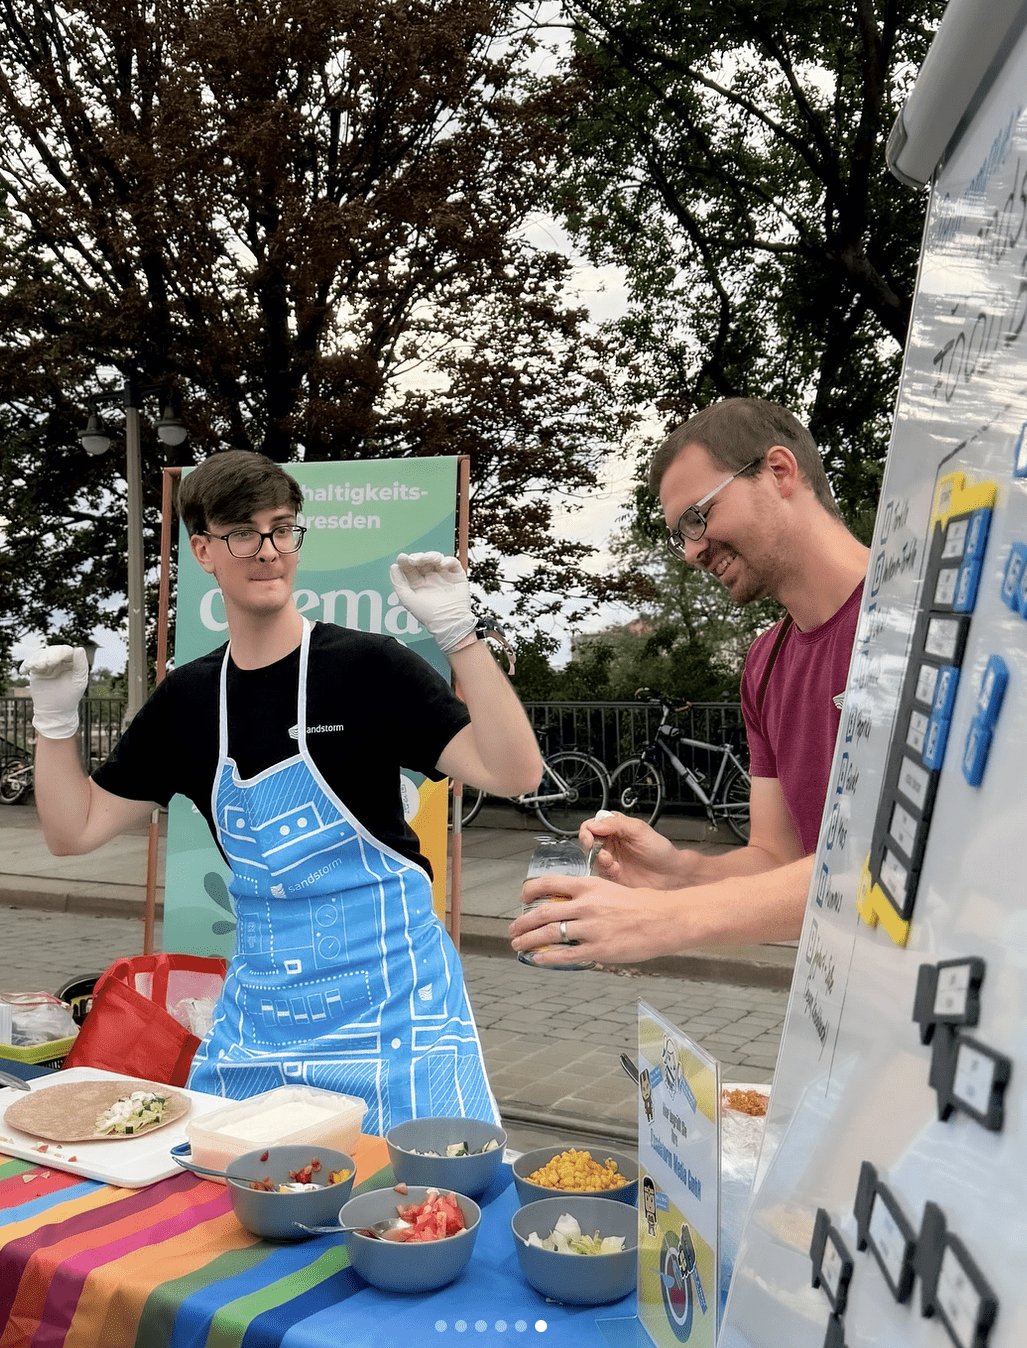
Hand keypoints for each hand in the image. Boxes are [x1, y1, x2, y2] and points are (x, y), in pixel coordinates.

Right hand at [19, 645, 88, 739]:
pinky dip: (27, 664)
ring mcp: (48, 665)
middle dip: (47, 656)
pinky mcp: (37, 671)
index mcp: (73, 661)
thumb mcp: (79, 681)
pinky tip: (24, 670)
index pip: (66, 651)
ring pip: (41, 655)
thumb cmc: (71, 697)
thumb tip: (79, 648)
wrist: (56, 711)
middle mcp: (60, 661)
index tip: (52, 661)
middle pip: (52, 651)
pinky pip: (30, 663)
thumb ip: (80, 664)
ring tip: (36, 667)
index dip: (59, 653)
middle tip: (43, 665)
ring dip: (37, 659)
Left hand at [389, 552, 474, 653]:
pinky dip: (447, 560)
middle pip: (423, 561)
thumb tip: (393, 567)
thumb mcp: (408, 600)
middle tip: (413, 559)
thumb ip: (399, 584)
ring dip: (431, 556)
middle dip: (418, 557)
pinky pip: (452, 562)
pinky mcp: (456, 576)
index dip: (405, 561)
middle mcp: (430, 578)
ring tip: (427, 559)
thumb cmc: (428, 615)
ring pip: (436, 559)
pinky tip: (442, 564)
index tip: (402, 558)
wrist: (449, 623)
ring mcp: (444, 576)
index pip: (410, 568)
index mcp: (418, 584)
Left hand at [509, 875, 685, 965]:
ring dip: (529, 939)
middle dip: (523, 922)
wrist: (665, 919)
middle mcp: (586, 905)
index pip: (550, 884)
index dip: (531, 891)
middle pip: (543, 912)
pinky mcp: (599, 948)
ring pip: (550, 933)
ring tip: (519, 944)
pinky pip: (566, 954)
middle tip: (514, 928)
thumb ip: (588, 896)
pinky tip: (538, 958)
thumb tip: (568, 906)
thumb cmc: (642, 904)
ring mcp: (591, 928)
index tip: (522, 898)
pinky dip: (548, 957)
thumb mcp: (611, 889)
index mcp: (589, 886)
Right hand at [579, 811, 694, 888]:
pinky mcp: (612, 875)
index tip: (590, 836)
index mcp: (615, 828)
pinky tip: (617, 870)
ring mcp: (611, 860)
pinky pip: (600, 874)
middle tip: (602, 852)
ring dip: (600, 861)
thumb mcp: (639, 830)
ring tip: (612, 862)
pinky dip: (606, 872)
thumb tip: (595, 824)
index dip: (588, 831)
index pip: (591, 825)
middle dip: (592, 848)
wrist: (671, 873)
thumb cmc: (660, 850)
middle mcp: (611, 843)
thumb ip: (616, 823)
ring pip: (591, 859)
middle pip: (587, 843)